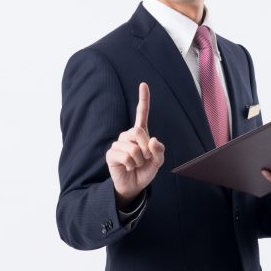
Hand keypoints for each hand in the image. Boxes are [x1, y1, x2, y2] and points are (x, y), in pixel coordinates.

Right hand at [106, 82, 164, 207]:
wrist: (134, 186)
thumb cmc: (145, 171)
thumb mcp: (158, 162)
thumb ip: (159, 151)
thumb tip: (153, 140)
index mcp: (141, 133)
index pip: (142, 113)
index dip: (143, 99)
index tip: (143, 84)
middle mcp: (128, 135)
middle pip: (139, 132)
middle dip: (146, 149)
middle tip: (145, 159)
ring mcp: (118, 143)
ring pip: (134, 148)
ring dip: (139, 160)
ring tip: (136, 164)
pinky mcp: (111, 153)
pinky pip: (126, 157)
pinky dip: (131, 165)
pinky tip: (128, 167)